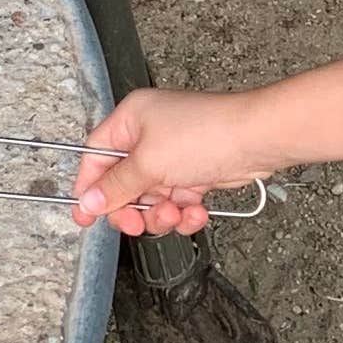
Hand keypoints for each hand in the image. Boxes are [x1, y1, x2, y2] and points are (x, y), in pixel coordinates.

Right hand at [71, 87, 271, 238]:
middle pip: (123, 184)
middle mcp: (149, 135)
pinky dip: (184, 213)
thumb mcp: (150, 163)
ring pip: (152, 199)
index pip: (96, 157)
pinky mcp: (195, 173)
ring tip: (175, 213)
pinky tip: (195, 212)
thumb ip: (116, 186)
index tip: (86, 216)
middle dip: (133, 208)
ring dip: (162, 214)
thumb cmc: (207, 133)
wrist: (257, 140)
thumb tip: (89, 201)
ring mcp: (173, 155)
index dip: (89, 188)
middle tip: (137, 223)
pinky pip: (177, 202)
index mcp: (131, 119)